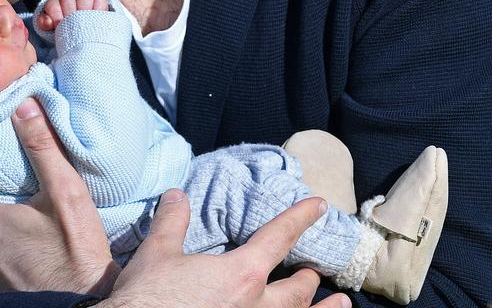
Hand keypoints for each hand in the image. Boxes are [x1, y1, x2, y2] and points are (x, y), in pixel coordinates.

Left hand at [35, 0, 110, 31]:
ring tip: (84, 24)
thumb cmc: (65, 28)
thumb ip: (45, 24)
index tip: (58, 25)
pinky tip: (95, 19)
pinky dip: (97, 10)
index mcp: (56, 1)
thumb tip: (47, 22)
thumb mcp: (53, 27)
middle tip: (72, 26)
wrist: (83, 30)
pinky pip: (99, 0)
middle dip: (69, 13)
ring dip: (83, 10)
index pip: (53, 3)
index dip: (55, 14)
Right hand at [101, 191, 351, 307]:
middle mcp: (257, 306)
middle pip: (296, 290)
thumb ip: (173, 222)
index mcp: (241, 274)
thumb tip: (176, 194)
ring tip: (341, 305)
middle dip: (307, 278)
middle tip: (313, 272)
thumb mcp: (158, 253)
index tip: (319, 205)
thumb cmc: (149, 297)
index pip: (278, 237)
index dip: (300, 218)